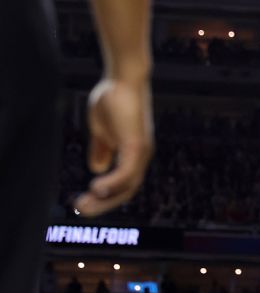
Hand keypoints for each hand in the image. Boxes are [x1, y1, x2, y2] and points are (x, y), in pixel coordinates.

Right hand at [75, 76, 153, 216]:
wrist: (123, 78)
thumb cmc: (113, 99)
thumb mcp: (102, 130)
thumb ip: (102, 149)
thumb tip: (97, 168)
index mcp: (133, 156)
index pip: (123, 184)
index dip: (107, 196)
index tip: (85, 202)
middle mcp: (141, 158)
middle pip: (127, 190)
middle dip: (104, 203)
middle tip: (82, 211)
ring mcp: (142, 153)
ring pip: (128, 186)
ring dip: (106, 198)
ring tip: (85, 205)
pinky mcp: (137, 145)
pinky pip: (127, 171)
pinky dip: (113, 182)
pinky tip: (96, 188)